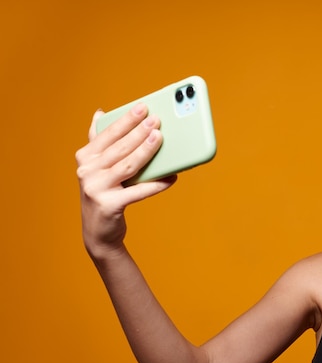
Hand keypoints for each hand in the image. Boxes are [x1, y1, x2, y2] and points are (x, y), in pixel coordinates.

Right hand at [75, 104, 176, 255]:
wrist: (98, 230)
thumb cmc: (103, 192)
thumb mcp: (97, 166)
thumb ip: (99, 141)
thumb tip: (101, 112)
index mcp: (85, 157)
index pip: (108, 133)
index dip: (126, 120)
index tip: (143, 107)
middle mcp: (87, 171)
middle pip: (120, 148)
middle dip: (139, 132)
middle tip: (157, 120)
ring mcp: (96, 188)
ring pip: (128, 166)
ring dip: (146, 152)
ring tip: (160, 138)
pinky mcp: (110, 205)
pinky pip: (138, 191)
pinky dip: (156, 184)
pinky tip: (171, 177)